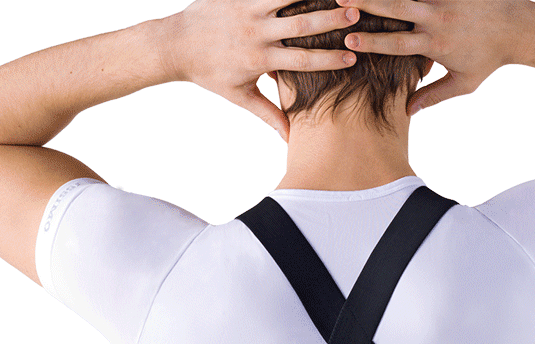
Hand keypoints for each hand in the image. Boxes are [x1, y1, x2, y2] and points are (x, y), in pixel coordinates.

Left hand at [161, 0, 360, 141]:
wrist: (177, 45)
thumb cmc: (211, 74)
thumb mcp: (241, 97)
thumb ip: (269, 114)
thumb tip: (291, 138)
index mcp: (260, 59)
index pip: (302, 60)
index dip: (329, 60)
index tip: (353, 59)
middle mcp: (256, 32)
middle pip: (301, 25)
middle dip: (330, 21)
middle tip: (357, 14)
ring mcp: (247, 9)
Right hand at [334, 0, 534, 114]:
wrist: (517, 28)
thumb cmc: (488, 59)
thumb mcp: (462, 84)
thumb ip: (433, 96)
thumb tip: (407, 112)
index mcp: (436, 44)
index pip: (397, 44)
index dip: (372, 42)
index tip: (349, 40)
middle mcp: (437, 18)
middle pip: (396, 9)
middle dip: (368, 3)